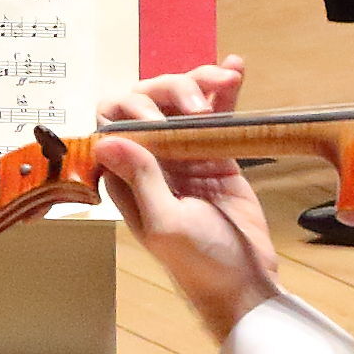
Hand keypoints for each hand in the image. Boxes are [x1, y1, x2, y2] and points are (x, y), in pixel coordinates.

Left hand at [91, 59, 285, 338]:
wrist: (247, 284)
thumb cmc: (201, 265)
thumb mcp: (167, 225)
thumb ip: (142, 180)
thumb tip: (107, 138)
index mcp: (127, 177)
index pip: (112, 122)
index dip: (129, 107)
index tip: (159, 117)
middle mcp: (151, 160)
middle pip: (146, 103)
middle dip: (168, 90)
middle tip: (198, 107)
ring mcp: (185, 154)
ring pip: (180, 101)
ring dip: (197, 81)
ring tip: (223, 78)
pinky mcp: (217, 154)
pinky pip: (216, 114)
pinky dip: (223, 90)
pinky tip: (234, 70)